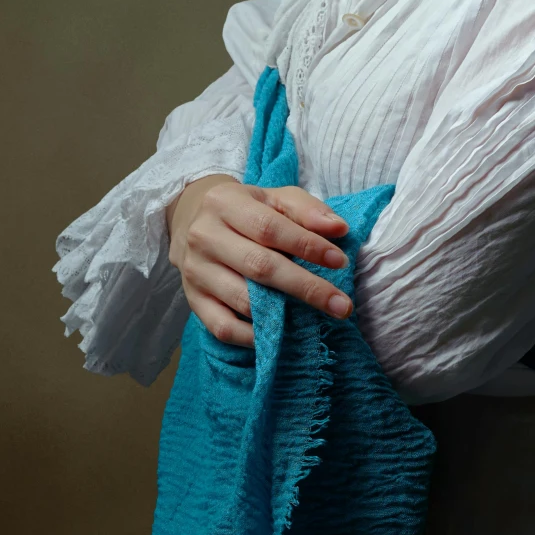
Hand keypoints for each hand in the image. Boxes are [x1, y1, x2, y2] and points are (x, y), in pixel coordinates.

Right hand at [166, 173, 351, 350]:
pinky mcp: (194, 300)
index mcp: (225, 203)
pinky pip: (223, 327)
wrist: (192, 219)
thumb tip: (338, 228)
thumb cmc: (246, 209)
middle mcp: (204, 237)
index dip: (307, 246)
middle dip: (306, 287)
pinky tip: (279, 334)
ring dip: (284, 315)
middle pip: (259, 267)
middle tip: (342, 305)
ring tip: (318, 320)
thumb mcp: (274, 198)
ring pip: (242, 300)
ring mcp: (196, 272)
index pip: (269, 228)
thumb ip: (307, 209)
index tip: (339, 262)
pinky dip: (252, 337)